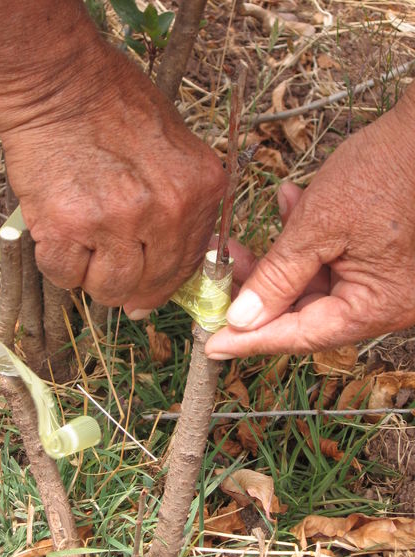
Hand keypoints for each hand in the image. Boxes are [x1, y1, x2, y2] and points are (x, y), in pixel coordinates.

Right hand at [0, 1, 225, 311]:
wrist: (59, 82)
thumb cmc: (116, 109)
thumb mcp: (176, 150)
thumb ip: (182, 208)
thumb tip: (167, 268)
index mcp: (199, 191)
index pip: (186, 266)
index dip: (162, 284)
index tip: (145, 293)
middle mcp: (164, 211)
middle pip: (149, 284)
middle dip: (129, 285)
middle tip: (107, 266)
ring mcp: (115, 220)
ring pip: (109, 289)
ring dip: (94, 278)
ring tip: (84, 247)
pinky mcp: (66, 226)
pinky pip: (65, 276)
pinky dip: (61, 266)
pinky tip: (61, 238)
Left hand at [206, 85, 414, 356]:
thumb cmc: (379, 171)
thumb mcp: (317, 227)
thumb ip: (278, 278)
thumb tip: (241, 320)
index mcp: (376, 306)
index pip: (302, 335)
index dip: (253, 341)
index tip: (213, 346)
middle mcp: (381, 304)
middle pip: (303, 314)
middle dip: (257, 295)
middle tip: (217, 285)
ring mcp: (378, 283)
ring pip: (308, 289)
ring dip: (273, 265)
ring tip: (235, 247)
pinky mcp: (371, 262)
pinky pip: (325, 265)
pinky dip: (300, 245)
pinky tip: (288, 208)